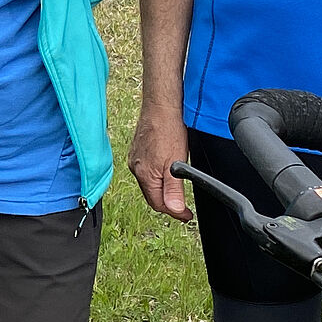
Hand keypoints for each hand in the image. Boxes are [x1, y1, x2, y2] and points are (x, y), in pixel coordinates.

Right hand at [129, 106, 191, 220]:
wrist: (161, 105)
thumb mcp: (176, 163)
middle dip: (167, 204)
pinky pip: (145, 171)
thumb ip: (174, 189)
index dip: (175, 213)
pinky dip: (156, 177)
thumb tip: (175, 210)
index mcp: (145, 175)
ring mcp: (135, 159)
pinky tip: (165, 173)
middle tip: (183, 208)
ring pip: (148, 184)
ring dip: (161, 191)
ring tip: (176, 193)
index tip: (187, 216)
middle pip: (152, 196)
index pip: (158, 204)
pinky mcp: (136, 151)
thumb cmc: (169, 129)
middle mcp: (136, 168)